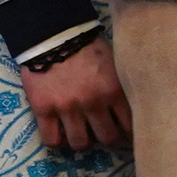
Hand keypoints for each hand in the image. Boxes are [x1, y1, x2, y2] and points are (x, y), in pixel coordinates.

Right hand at [17, 41, 129, 155]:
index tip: (126, 134)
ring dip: (82, 141)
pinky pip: (50, 140)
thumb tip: (133, 108)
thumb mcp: (114, 63)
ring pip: (79, 143)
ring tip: (80, 132)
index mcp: (113, 91)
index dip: (128, 133)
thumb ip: (120, 86)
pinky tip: (60, 133)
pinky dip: (57, 141)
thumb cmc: (86, 46)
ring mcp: (66, 108)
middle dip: (106, 137)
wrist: (51, 34)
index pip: (129, 126)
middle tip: (102, 132)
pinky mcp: (43, 109)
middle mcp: (92, 103)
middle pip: (106, 138)